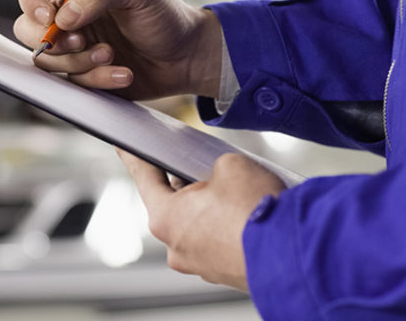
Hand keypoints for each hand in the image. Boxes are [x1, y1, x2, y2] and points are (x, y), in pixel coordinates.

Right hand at [13, 0, 222, 99]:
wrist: (188, 56)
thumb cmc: (167, 15)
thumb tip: (62, 18)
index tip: (49, 17)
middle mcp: (68, 13)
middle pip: (27, 27)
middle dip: (51, 41)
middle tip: (80, 42)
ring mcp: (73, 45)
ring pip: (46, 60)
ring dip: (78, 62)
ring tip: (112, 55)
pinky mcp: (82, 73)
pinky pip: (71, 83)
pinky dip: (97, 80)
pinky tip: (123, 73)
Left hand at [117, 150, 286, 290]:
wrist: (297, 255)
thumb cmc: (259, 212)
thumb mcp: (230, 164)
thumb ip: (211, 166)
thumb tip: (218, 177)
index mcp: (165, 217)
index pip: (144, 177)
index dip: (135, 157)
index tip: (124, 148)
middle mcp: (176, 246)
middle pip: (173, 203)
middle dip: (187, 184)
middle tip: (204, 168)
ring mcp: (200, 264)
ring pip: (197, 224)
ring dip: (211, 208)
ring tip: (237, 193)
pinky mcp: (224, 273)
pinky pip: (218, 241)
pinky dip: (228, 227)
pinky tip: (246, 214)